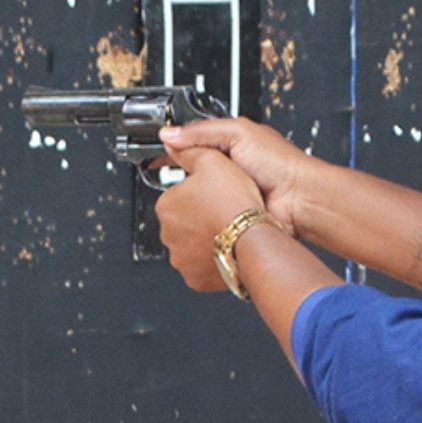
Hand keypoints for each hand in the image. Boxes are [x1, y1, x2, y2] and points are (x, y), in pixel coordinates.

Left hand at [155, 145, 267, 294]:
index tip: (214, 194)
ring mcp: (182, 259)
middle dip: (200, 218)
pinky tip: (228, 249)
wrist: (254, 241)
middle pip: (184, 222)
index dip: (199, 192)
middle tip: (223, 212)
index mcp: (166, 206)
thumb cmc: (235, 205)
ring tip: (229, 231)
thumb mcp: (214, 161)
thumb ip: (192, 151)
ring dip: (206, 240)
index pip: (178, 195)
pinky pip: (203, 268)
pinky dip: (213, 262)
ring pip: (192, 246)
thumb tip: (175, 143)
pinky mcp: (196, 279)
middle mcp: (168, 234)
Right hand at [158, 117, 318, 235]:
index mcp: (231, 142)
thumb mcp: (237, 133)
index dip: (176, 146)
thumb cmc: (281, 164)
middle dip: (184, 170)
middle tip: (176, 173)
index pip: (194, 142)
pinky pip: (209, 210)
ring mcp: (231, 190)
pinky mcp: (231, 212)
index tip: (157, 152)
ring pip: (199, 191)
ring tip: (194, 190)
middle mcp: (230, 167)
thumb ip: (202, 131)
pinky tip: (203, 207)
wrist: (299, 200)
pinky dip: (205, 209)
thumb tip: (170, 134)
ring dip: (195, 191)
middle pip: (193, 167)